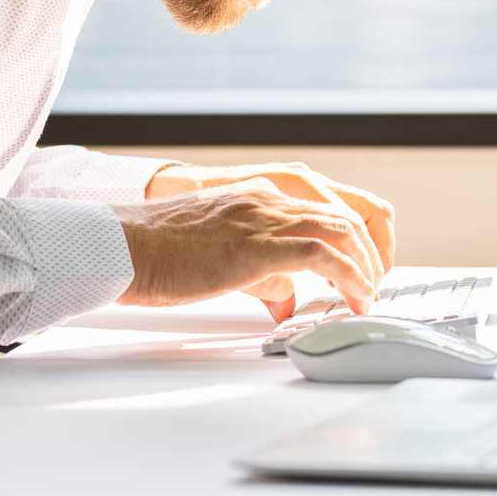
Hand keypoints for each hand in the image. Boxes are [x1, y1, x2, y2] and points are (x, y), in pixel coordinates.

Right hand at [111, 181, 381, 322]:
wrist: (124, 247)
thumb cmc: (161, 255)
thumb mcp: (222, 257)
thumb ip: (262, 274)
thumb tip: (287, 298)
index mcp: (258, 197)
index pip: (328, 207)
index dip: (357, 238)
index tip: (364, 269)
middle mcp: (267, 200)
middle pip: (344, 216)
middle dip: (370, 254)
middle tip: (372, 288)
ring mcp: (261, 219)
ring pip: (340, 230)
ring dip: (364, 267)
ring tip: (367, 297)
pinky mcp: (255, 247)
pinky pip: (320, 254)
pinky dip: (347, 276)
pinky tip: (353, 298)